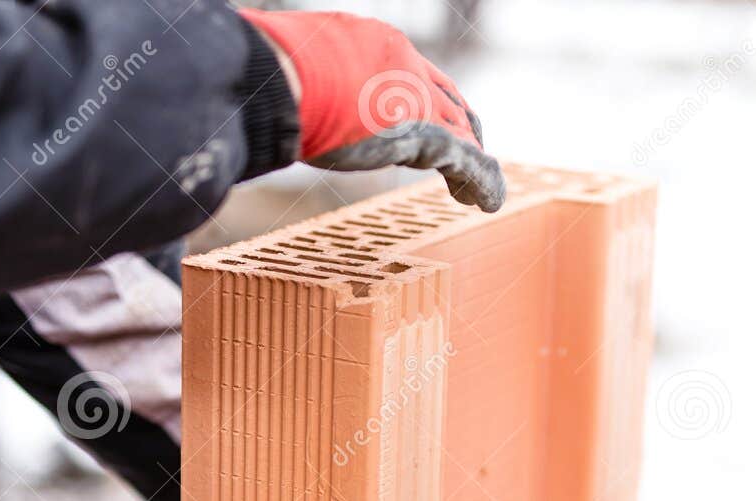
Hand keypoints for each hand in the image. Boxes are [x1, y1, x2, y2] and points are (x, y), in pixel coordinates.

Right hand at [240, 9, 504, 211]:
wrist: (280, 77)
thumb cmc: (267, 71)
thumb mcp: (289, 67)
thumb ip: (301, 83)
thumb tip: (266, 96)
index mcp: (376, 44)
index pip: (412, 73)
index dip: (426, 98)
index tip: (427, 119)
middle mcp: (406, 66)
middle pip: (446, 99)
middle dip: (461, 126)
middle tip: (468, 150)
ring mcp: (419, 99)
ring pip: (462, 131)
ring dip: (473, 161)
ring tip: (479, 191)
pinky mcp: (427, 134)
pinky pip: (467, 160)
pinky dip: (482, 181)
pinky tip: (489, 201)